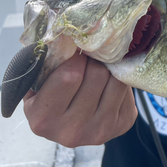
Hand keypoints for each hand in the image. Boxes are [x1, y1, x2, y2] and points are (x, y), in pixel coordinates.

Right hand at [23, 52, 137, 147]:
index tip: (76, 55)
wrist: (71, 124)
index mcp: (43, 119)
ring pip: (116, 81)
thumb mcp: (39, 84)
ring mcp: (100, 131)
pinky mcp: (123, 124)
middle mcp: (72, 131)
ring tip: (100, 69)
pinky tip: (109, 84)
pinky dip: (119, 80)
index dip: (76, 58)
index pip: (69, 76)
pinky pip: (127, 89)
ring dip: (109, 70)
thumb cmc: (52, 96)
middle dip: (94, 61)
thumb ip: (49, 65)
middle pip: (97, 75)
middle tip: (90, 60)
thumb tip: (72, 36)